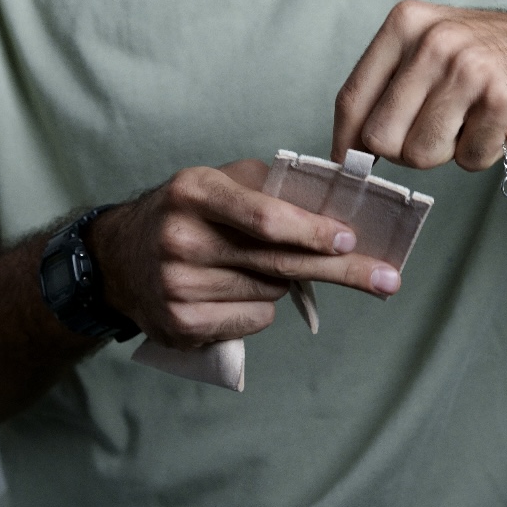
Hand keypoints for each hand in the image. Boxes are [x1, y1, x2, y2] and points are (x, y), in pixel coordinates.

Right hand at [88, 159, 400, 348]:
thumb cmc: (186, 212)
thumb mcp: (217, 181)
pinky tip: (236, 290)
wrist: (119, 258)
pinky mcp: (181, 325)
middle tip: (387, 279)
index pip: (264, 216)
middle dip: (340, 269)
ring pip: (271, 291)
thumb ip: (269, 186)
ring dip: (281, 281)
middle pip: (278, 262)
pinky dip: (260, 307)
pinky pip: (254, 320)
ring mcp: (178, 287)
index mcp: (193, 191)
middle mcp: (181, 239)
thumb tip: (335, 199)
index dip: (311, 230)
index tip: (350, 239)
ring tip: (252, 265)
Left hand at [332, 1, 506, 171]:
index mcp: (406, 23)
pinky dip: (483, 153)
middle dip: (404, 150)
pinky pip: (469, 158)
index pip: (352, 97)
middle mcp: (433, 40)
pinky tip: (498, 123)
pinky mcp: (503, 100)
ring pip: (421, 153)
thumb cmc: (493, 55)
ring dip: (447, 151)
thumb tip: (348, 144)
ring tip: (471, 121)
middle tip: (437, 133)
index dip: (346, 140)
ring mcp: (469, 69)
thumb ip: (391, 85)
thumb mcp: (433, 45)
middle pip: (381, 135)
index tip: (347, 163)